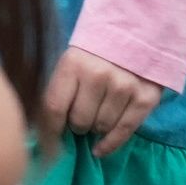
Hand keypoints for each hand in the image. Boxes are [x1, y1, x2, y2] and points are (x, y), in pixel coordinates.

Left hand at [43, 47, 166, 155]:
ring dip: (94, 128)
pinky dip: (110, 144)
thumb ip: (59, 89)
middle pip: (79, 120)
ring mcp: (124, 87)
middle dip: (75, 125)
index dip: (48, 130)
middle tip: (78, 118)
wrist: (135, 35)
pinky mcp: (145, 98)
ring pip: (101, 127)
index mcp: (72, 64)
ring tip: (95, 117)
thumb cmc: (93, 53)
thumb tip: (40, 127)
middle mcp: (98, 76)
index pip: (54, 107)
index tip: (46, 143)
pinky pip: (124, 132)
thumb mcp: (70, 62)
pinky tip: (99, 149)